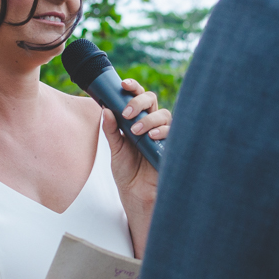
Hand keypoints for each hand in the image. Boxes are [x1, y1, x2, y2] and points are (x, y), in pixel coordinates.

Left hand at [103, 79, 171, 208]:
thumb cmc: (126, 171)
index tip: (124, 85)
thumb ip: (111, 130)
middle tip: (127, 114)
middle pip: (151, 100)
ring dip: (149, 119)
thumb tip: (105, 110)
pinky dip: (163, 130)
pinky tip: (152, 137)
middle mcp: (151, 123)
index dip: (133, 88)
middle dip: (139, 102)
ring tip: (136, 131)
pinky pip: (173, 131)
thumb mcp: (115, 149)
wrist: (137, 194)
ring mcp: (163, 133)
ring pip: (163, 114)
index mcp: (136, 120)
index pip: (137, 98)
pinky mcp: (172, 145)